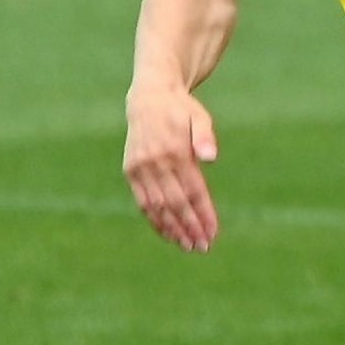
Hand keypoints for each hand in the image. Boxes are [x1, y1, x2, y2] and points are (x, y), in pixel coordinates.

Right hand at [123, 84, 220, 252]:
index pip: (193, 191)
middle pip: (176, 203)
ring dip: (172, 229)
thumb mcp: (199, 117)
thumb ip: (204, 137)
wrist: (149, 98)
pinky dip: (154, 220)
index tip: (213, 232)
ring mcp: (140, 168)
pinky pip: (143, 202)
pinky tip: (167, 233)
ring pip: (157, 207)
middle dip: (190, 227)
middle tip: (203, 247)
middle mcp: (156, 162)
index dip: (203, 214)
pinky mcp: (131, 171)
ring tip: (187, 245)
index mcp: (176, 151)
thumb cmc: (182, 110)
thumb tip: (211, 158)